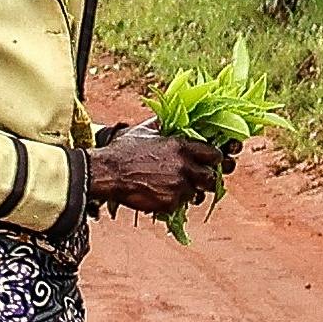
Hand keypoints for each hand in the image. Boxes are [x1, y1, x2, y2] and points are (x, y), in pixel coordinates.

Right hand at [91, 123, 227, 217]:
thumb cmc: (123, 150)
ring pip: (196, 194)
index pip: (214, 155)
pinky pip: (179, 204)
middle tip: (198, 179)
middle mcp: (184, 166)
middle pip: (212, 178)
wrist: (107, 173)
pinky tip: (160, 193)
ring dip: (189, 191)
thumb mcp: (145, 130)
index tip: (209, 161)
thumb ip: (164, 125)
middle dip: (207, 179)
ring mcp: (177, 187)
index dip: (214, 158)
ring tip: (175, 187)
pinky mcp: (169, 203)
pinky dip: (173, 201)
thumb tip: (173, 116)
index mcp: (181, 146)